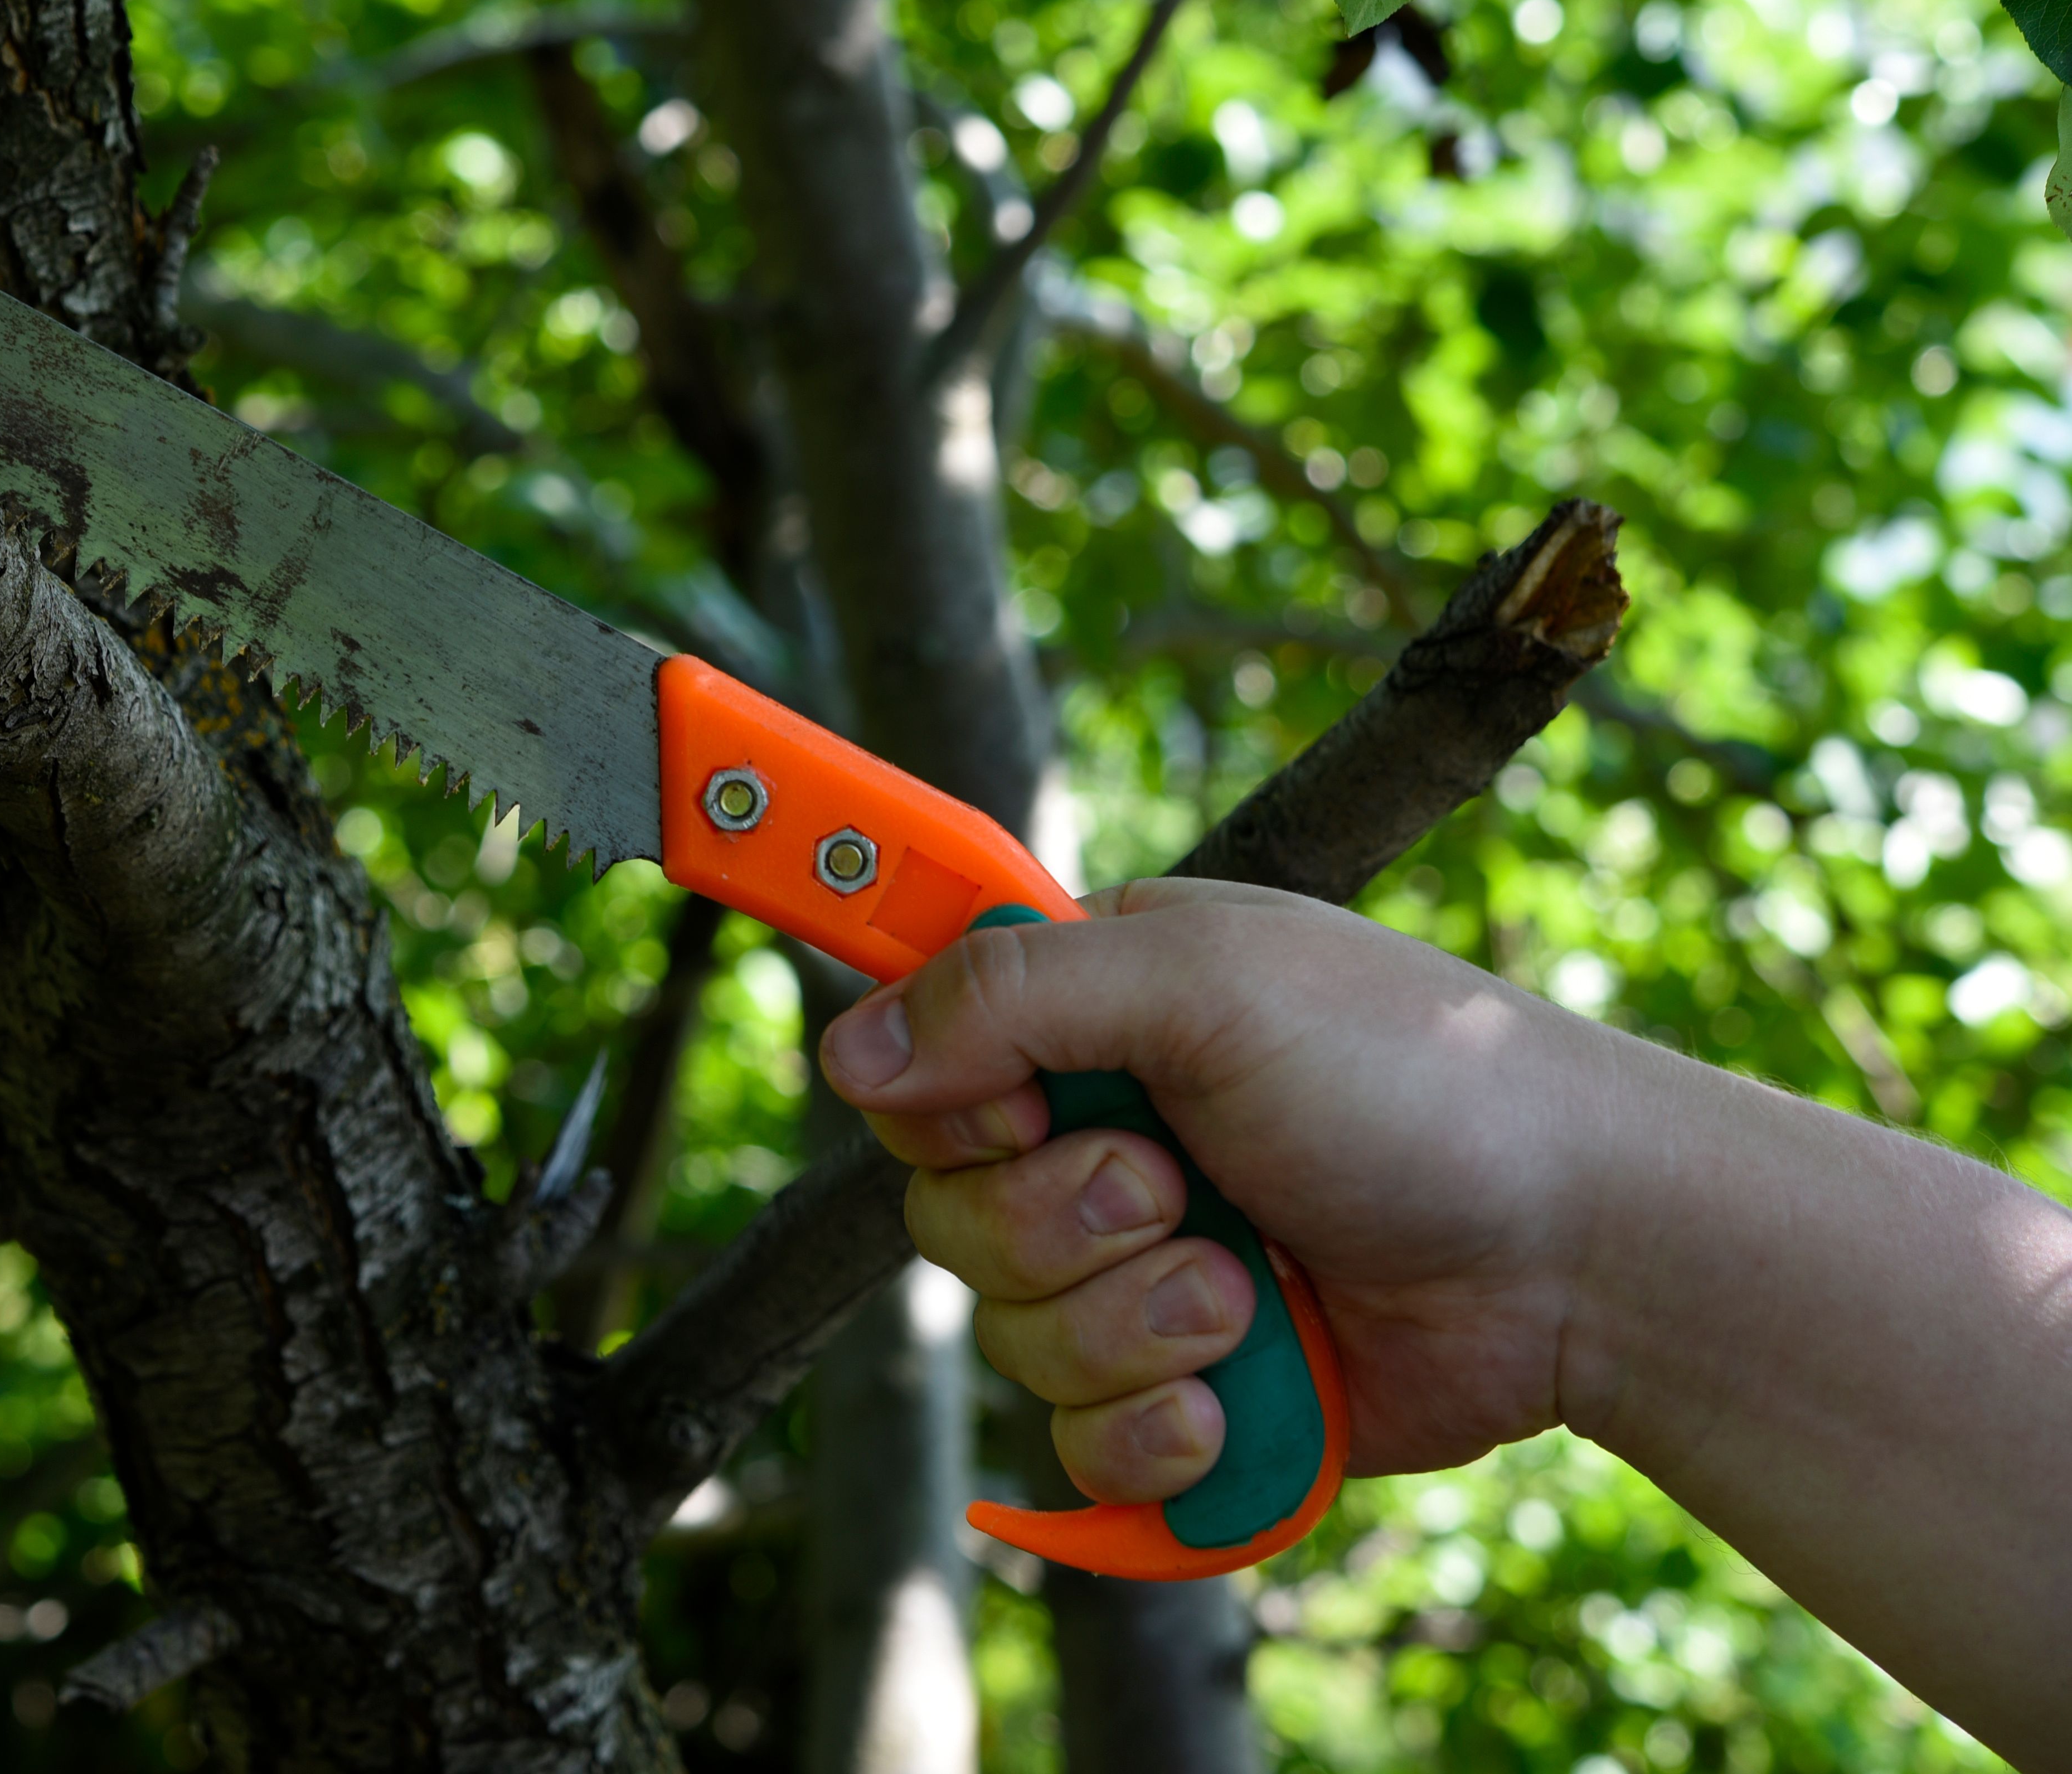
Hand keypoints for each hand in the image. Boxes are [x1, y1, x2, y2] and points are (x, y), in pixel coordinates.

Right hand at [816, 879, 1629, 1502]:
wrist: (1582, 1251)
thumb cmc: (1418, 1080)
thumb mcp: (1204, 983)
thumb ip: (1012, 993)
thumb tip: (848, 1043)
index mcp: (1093, 1020)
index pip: (918, 1068)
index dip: (947, 1107)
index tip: (1020, 1109)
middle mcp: (1103, 1142)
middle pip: (949, 1218)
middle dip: (1063, 1228)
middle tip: (1182, 1190)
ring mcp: (1144, 1273)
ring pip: (1012, 1338)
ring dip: (1132, 1326)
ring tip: (1253, 1290)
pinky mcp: (1189, 1392)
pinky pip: (1082, 1447)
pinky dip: (1159, 1433)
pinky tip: (1239, 1396)